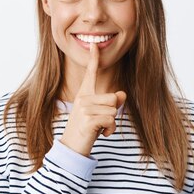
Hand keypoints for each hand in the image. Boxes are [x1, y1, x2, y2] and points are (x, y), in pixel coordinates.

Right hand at [59, 42, 126, 156]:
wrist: (71, 148)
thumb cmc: (85, 130)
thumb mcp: (98, 114)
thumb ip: (110, 104)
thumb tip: (122, 94)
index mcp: (84, 94)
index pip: (90, 73)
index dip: (94, 59)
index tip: (95, 45)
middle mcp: (83, 98)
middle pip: (113, 98)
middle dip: (112, 112)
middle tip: (100, 122)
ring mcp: (84, 109)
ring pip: (113, 110)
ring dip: (111, 123)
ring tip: (99, 129)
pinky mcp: (88, 120)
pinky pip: (111, 120)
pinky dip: (110, 130)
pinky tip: (101, 134)